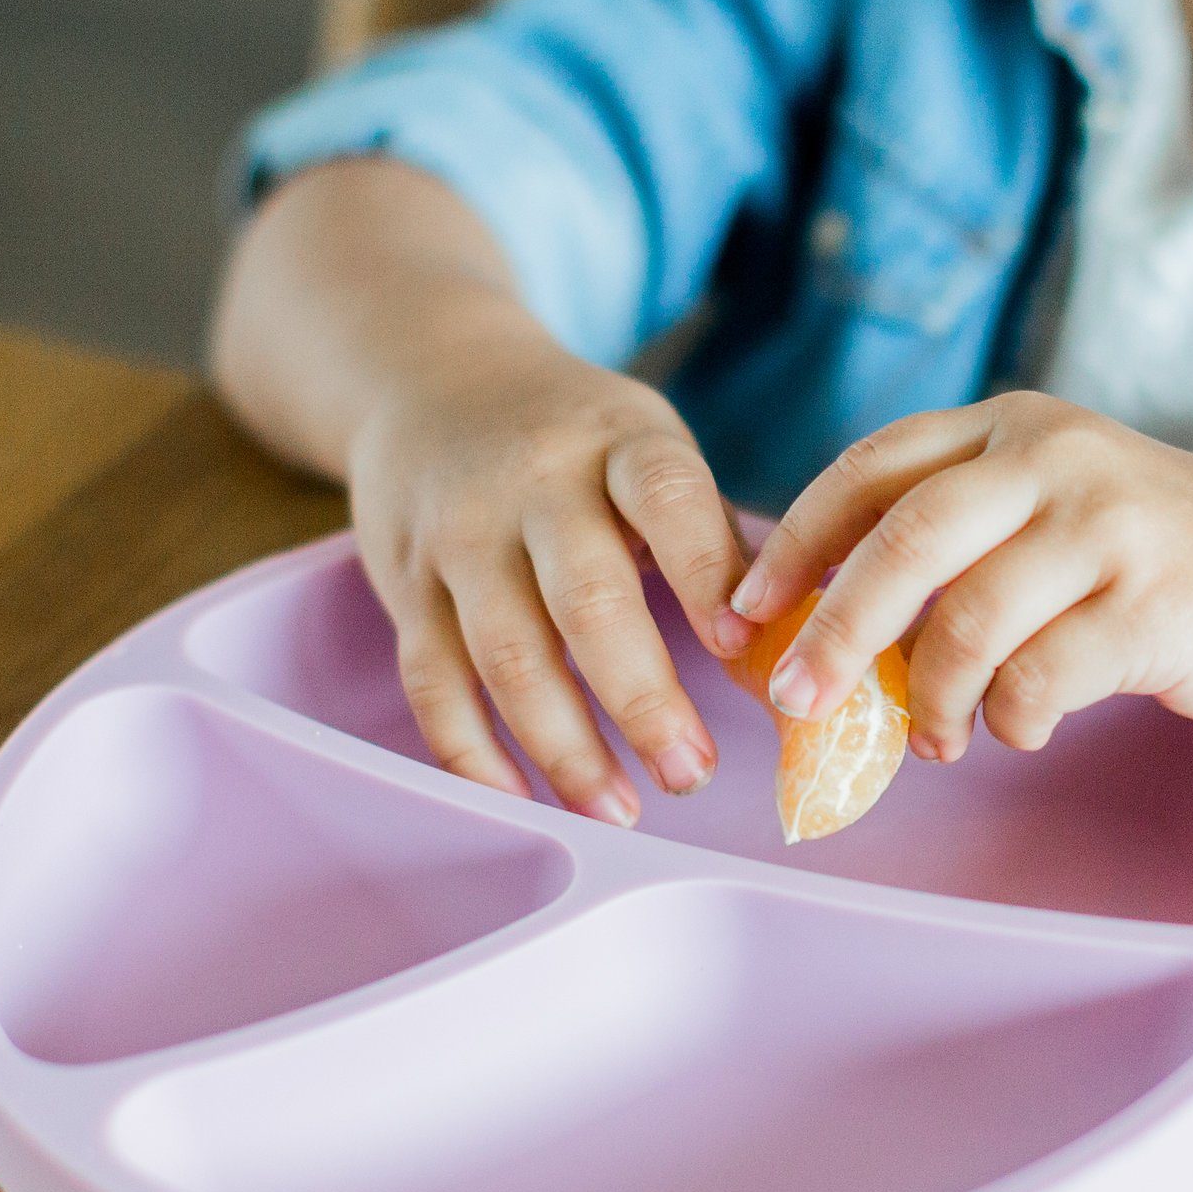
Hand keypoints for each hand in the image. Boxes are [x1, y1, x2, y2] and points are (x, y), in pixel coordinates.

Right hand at [344, 325, 754, 823]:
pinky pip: (434, 682)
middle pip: (587, 601)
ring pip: (507, 656)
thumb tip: (787, 653)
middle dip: (644, 701)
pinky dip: (474, 753)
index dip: (708, 575)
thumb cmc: (575, 440)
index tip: (746, 650)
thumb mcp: (649, 449)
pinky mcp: (405, 585)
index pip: (668, 501)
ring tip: (620, 810)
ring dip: (566, 748)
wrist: (430, 382)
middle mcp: (532, 485)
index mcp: (618, 443)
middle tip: (692, 776)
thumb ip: (713, 541)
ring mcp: (459, 536)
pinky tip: (522, 800)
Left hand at [728, 393, 1192, 761]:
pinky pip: (1042, 677)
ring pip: (970, 621)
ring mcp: (1109, 528)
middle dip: (835, 630)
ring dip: (931, 697)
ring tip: (935, 737)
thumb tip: (826, 635)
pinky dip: (1010, 718)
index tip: (746, 614)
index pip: (872, 469)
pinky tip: (1019, 728)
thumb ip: (955, 539)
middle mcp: (1054, 460)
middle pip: (905, 541)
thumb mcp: (1049, 503)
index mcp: (1008, 428)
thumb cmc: (1148, 552)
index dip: (795, 542)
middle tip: (797, 701)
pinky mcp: (1153, 604)